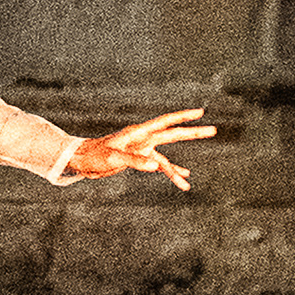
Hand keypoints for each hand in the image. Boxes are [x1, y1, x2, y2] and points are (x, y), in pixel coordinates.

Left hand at [61, 108, 216, 186]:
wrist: (82, 160)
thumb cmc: (95, 155)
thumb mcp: (114, 158)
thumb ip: (135, 161)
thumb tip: (156, 166)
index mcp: (138, 133)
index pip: (165, 122)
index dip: (183, 117)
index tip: (200, 113)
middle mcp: (143, 138)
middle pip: (172, 135)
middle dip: (192, 134)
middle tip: (212, 130)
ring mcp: (142, 149)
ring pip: (165, 157)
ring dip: (176, 170)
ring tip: (187, 182)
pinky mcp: (139, 158)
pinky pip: (158, 166)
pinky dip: (168, 173)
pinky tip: (181, 180)